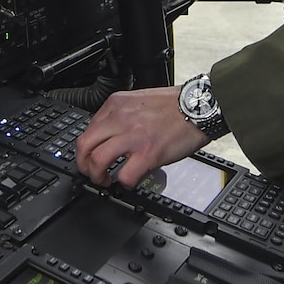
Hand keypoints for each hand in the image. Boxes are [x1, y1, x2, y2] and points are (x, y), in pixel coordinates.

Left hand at [74, 86, 208, 188]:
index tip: (91, 157)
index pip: (88, 130)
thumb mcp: (139, 100)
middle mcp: (120, 119)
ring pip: (97, 161)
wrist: (200, 106)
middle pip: (84, 146)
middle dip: (83, 165)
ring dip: (97, 176)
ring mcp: (133, 137)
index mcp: (116, 104)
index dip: (87, 149)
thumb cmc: (175, 105)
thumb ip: (121, 115)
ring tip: (105, 180)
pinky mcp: (148, 154)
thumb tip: (109, 136)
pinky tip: (129, 181)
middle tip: (91, 172)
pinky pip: (124, 176)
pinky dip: (124, 183)